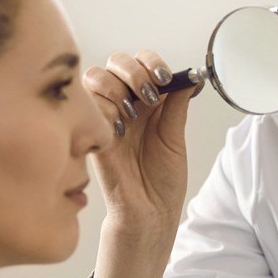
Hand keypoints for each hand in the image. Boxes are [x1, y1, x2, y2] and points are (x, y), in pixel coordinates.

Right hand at [82, 50, 199, 277]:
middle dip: (133, 70)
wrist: (149, 215)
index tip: (165, 77)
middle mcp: (125, 106)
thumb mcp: (175, 137)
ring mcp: (107, 118)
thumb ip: (176, 105)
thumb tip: (189, 75)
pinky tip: (120, 128)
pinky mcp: (92, 134)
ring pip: (97, 77)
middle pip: (116, 62)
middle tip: (150, 91)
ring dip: (117, 86)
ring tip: (135, 112)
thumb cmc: (162, 182)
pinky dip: (104, 108)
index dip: (150, 62)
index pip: (141, 63)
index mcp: (147, 103)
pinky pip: (88, 106)